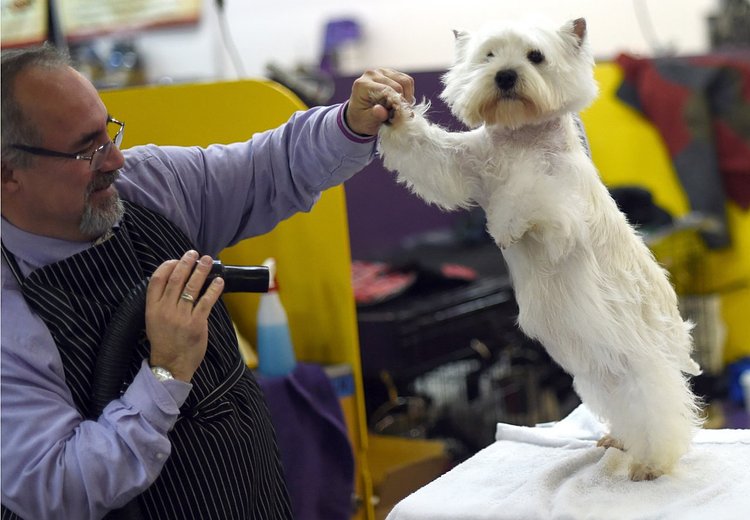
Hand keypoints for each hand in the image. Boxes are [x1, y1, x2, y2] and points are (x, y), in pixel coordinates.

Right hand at [145, 251, 224, 381]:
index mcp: (152, 308)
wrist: (171, 365)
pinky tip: (218, 281)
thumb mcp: (153, 321)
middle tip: (194, 254)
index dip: (167, 266)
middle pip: (176, 279)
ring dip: (201, 271)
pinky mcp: (197, 323)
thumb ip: (161, 303)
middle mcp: (165, 310)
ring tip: (207, 260)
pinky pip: (206, 301)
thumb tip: (174, 282)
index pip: (157, 280)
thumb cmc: (164, 342)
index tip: (175, 259)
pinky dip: (213, 289)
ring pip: (192, 287)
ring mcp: (181, 317)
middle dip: (186, 263)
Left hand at [345, 68, 414, 135]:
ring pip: (405, 81)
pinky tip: (401, 101)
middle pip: (398, 86)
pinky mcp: (390, 72)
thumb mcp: (366, 120)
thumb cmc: (362, 118)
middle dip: (402, 102)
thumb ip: (374, 115)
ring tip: (401, 108)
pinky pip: (407, 80)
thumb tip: (380, 110)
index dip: (397, 103)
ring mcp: (381, 71)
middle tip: (400, 114)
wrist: (359, 113)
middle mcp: (371, 74)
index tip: (400, 115)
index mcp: (362, 84)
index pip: (387, 90)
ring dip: (407, 97)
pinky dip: (408, 92)